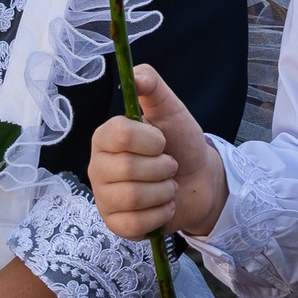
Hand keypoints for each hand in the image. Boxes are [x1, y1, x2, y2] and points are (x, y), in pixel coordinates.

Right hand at [88, 64, 227, 239]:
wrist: (199, 180)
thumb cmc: (180, 144)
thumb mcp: (171, 110)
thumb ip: (153, 87)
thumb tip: (137, 73)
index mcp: (106, 137)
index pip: (117, 134)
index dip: (148, 139)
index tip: (162, 140)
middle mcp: (99, 167)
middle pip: (126, 169)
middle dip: (162, 167)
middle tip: (170, 165)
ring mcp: (105, 198)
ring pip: (132, 198)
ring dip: (164, 191)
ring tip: (168, 185)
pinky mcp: (116, 224)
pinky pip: (135, 224)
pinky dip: (160, 214)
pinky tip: (164, 206)